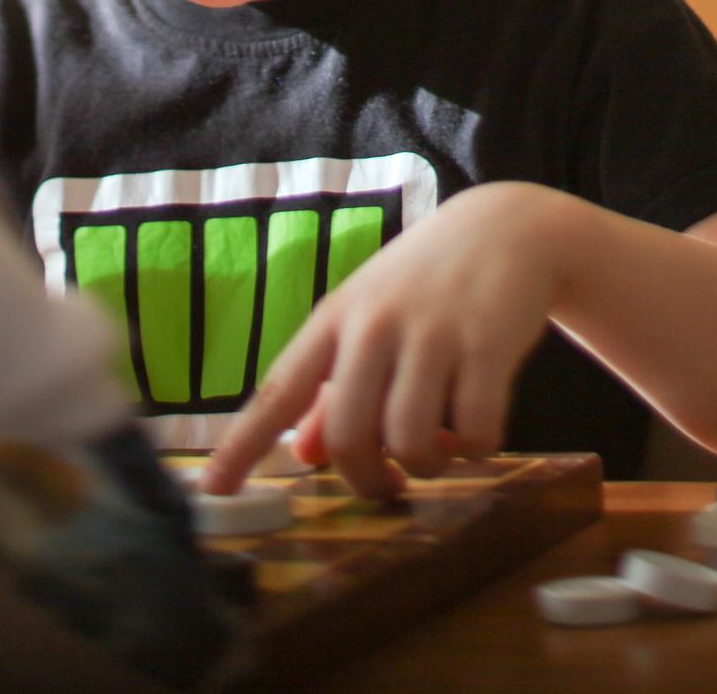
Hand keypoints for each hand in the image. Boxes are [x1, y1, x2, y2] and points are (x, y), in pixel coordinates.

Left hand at [202, 182, 573, 498]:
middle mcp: (374, 325)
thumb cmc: (425, 282)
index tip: (213, 490)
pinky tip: (478, 435)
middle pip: (348, 436)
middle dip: (367, 480)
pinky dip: (476, 451)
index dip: (242, 445)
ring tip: (440, 452)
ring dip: (426, 467)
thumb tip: (304, 456)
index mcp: (335, 319)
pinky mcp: (486, 345)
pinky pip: (473, 431)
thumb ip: (333, 389)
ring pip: (409, 441)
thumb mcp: (368, 319)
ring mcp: (431, 334)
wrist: (504, 225)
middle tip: (388, 485)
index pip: (278, 391)